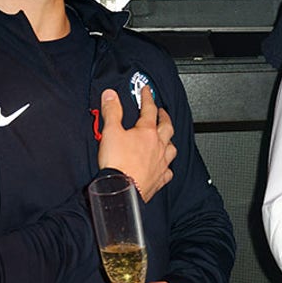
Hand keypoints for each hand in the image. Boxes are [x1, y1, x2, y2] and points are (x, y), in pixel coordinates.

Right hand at [96, 86, 176, 201]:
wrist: (122, 190)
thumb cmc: (117, 163)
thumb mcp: (110, 132)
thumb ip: (112, 111)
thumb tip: (111, 95)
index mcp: (147, 132)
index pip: (149, 110)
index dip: (148, 98)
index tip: (147, 91)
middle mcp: (158, 146)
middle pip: (167, 127)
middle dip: (164, 117)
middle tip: (162, 112)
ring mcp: (161, 163)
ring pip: (172, 148)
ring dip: (170, 140)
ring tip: (167, 137)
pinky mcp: (160, 179)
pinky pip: (168, 170)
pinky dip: (168, 166)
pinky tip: (166, 166)